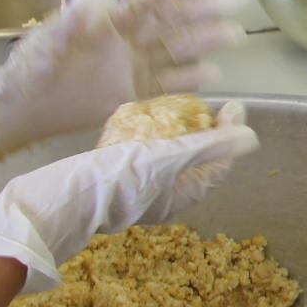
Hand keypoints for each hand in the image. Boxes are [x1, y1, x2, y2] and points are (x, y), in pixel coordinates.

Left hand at [0, 0, 242, 173]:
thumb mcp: (53, 35)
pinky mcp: (132, 93)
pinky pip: (168, 84)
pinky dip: (191, 79)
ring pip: (177, 50)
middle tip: (235, 0)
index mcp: (109, 19)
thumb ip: (81, 11)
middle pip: (172, 21)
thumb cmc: (32, 66)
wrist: (21, 107)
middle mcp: (126, 39)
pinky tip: (214, 75)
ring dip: (205, 41)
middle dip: (204, 10)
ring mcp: (132, 66)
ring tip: (234, 35)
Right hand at [0, 102, 257, 287]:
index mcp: (183, 193)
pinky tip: (137, 123)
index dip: (230, 133)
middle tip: (209, 106)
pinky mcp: (112, 184)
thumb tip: (250, 138)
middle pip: (196, 161)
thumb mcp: (167, 158)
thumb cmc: (114, 180)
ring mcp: (138, 193)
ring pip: (168, 161)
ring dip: (177, 136)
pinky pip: (139, 160)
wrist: (56, 200)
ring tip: (179, 109)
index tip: (233, 106)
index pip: (219, 162)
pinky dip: (146, 140)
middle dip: (207, 133)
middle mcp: (164, 198)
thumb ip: (208, 146)